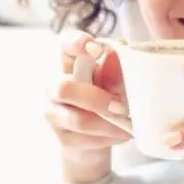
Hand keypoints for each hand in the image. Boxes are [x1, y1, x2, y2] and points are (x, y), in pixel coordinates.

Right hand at [46, 30, 131, 183]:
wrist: (93, 140)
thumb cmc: (105, 98)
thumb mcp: (112, 81)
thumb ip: (114, 71)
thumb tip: (117, 59)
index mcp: (68, 63)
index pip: (65, 44)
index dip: (77, 44)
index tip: (97, 49)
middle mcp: (53, 85)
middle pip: (64, 88)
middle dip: (97, 98)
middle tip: (122, 106)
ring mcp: (54, 113)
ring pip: (78, 120)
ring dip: (109, 123)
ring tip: (130, 125)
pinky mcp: (62, 138)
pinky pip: (87, 139)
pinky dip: (110, 137)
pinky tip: (123, 134)